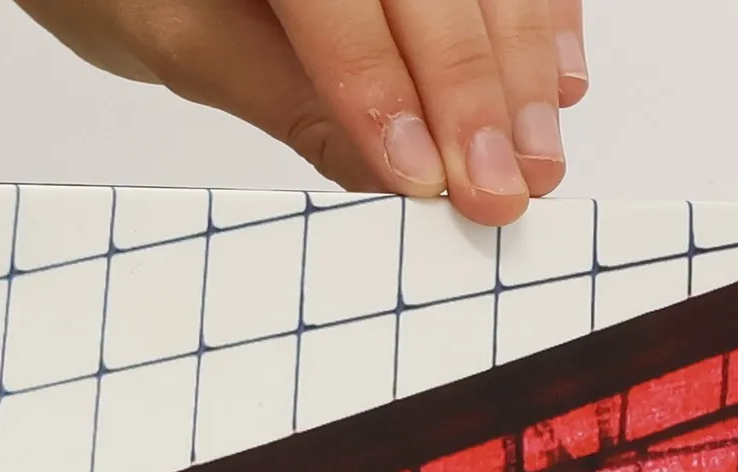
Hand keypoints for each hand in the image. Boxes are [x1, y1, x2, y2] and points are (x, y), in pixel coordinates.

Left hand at [12, 0, 588, 225]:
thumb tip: (391, 176)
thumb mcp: (178, 39)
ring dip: (527, 63)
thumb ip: (286, 99)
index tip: (426, 180)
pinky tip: (559, 82)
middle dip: (478, 88)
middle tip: (505, 187)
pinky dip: (543, 15)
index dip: (388, 88)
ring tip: (538, 157)